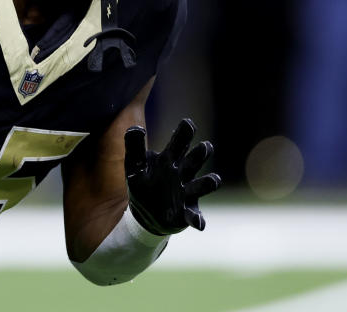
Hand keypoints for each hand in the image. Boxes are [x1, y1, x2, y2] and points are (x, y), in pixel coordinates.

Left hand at [125, 119, 220, 235]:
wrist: (144, 216)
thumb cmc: (143, 186)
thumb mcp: (133, 166)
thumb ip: (133, 147)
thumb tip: (136, 128)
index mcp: (170, 160)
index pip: (179, 142)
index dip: (185, 132)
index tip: (188, 124)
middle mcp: (182, 174)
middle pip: (195, 160)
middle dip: (201, 153)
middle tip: (205, 146)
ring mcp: (187, 193)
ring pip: (202, 185)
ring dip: (208, 182)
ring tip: (214, 180)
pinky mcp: (186, 213)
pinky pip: (194, 215)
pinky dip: (197, 219)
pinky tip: (199, 223)